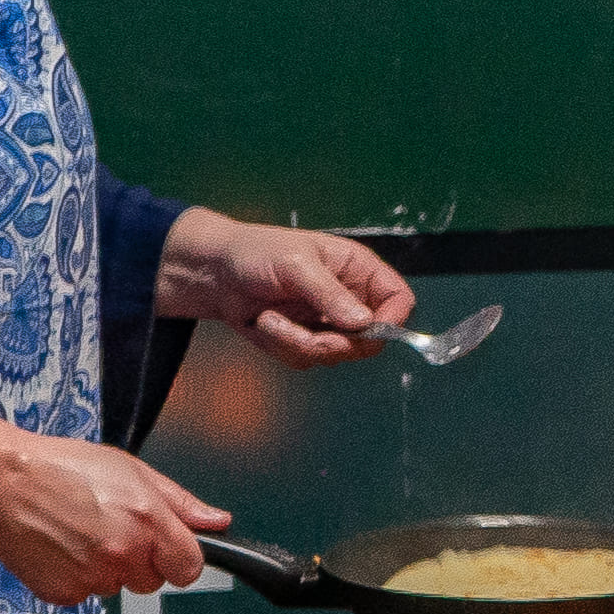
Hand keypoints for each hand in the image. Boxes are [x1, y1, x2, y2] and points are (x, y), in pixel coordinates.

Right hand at [0, 431, 230, 604]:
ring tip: (80, 530)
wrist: (3, 483)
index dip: (180, 557)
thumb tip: (217, 522)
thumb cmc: (62, 468)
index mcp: (147, 521)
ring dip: (106, 567)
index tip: (168, 549)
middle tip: (111, 527)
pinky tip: (62, 546)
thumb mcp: (132, 471)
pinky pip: (84, 594)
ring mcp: (92, 578)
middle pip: (153, 580)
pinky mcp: (63, 594)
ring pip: (117, 586)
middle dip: (140, 559)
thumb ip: (180, 503)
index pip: (190, 567)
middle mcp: (123, 553)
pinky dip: (76, 576)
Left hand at [157, 209, 413, 367]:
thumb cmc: (256, 253)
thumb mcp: (295, 265)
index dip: (394, 318)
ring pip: (335, 354)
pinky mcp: (304, 341)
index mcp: (358, 270)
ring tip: (269, 320)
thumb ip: (331, 293)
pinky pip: (306, 360)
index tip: (369, 330)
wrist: (215, 274)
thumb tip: (365, 322)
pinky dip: (281, 347)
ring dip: (298, 343)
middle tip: (307, 336)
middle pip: (372, 339)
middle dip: (336, 342)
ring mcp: (327, 323)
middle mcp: (349, 299)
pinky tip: (264, 325)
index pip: (398, 298)